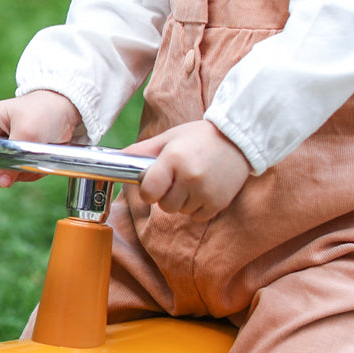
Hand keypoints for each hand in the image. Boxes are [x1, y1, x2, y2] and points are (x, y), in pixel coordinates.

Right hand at [0, 90, 86, 186]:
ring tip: (36, 157)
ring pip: (3, 173)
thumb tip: (2, 182)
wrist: (70, 109)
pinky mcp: (21, 157)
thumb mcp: (28, 132)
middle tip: (22, 161)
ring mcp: (7, 148)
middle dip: (4, 169)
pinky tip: (42, 160)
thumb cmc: (46, 111)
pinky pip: (20, 174)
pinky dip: (31, 172)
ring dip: (21, 171)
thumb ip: (12, 157)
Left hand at [131, 121, 250, 220]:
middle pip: (165, 205)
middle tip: (179, 178)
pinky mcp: (219, 202)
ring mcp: (206, 191)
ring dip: (184, 200)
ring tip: (195, 180)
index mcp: (173, 159)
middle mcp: (190, 176)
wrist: (238, 138)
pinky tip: (205, 188)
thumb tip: (115, 159)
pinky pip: (198, 216)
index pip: (149, 192)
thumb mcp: (169, 138)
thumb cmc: (199, 137)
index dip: (149, 190)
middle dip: (167, 195)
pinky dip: (198, 206)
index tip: (156, 183)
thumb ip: (142, 151)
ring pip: (181, 211)